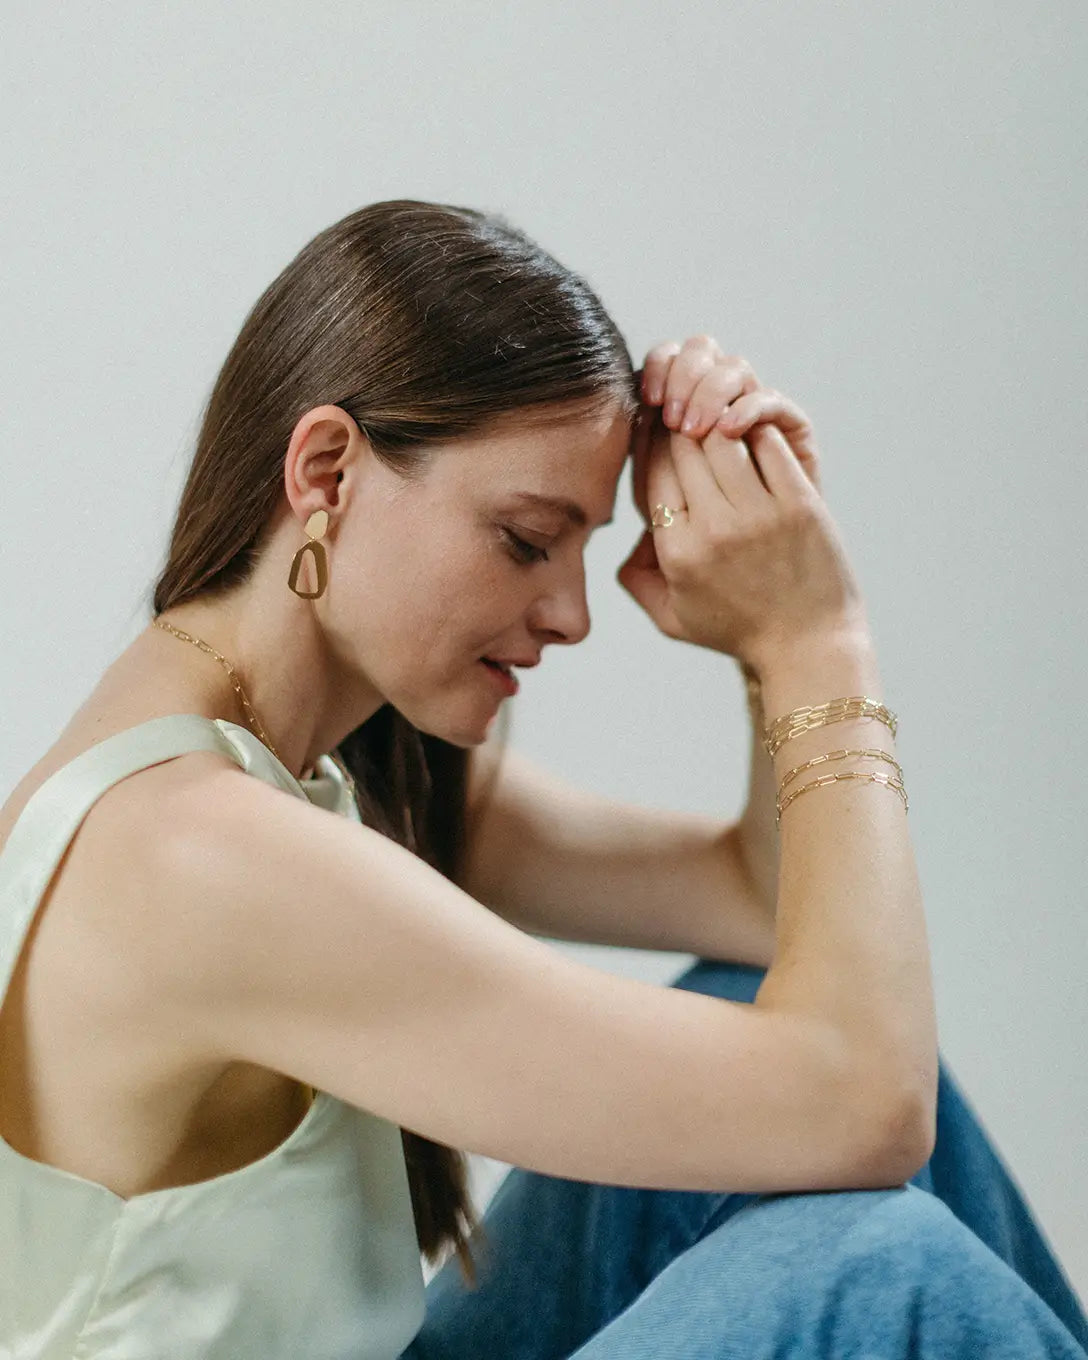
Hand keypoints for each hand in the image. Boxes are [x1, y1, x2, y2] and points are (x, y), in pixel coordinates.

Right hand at [617, 337, 866, 666]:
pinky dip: (756, 429)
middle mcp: (713, 530)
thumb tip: (626, 536)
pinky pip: (768, 446)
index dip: (651, 442)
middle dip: (678, 424)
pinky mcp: (800, 506)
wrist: (808, 647)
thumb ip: (636, 578)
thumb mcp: (671, 618)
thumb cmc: (738, 632)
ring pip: (722, 439)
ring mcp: (759, 516)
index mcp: (676, 553)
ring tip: (713, 415)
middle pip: (683, 449)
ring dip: (715, 421)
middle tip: (682, 409)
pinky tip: (751, 429)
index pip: (652, 473)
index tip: (656, 427)